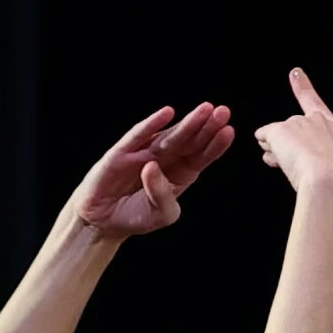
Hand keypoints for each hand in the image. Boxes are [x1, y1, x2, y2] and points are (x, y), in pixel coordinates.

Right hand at [66, 101, 235, 239]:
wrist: (103, 222)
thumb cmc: (135, 216)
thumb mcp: (160, 216)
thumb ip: (163, 196)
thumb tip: (152, 167)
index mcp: (180, 174)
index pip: (201, 156)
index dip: (214, 144)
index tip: (228, 131)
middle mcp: (165, 159)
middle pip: (189, 141)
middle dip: (206, 126)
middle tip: (223, 112)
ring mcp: (144, 153)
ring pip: (169, 136)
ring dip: (187, 122)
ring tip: (205, 110)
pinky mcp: (123, 153)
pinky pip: (138, 136)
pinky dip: (151, 124)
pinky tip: (167, 114)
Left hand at [253, 67, 332, 200]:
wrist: (329, 180)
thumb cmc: (332, 181)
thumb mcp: (328, 165)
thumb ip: (309, 155)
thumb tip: (274, 152)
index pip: (315, 103)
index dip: (303, 86)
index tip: (295, 72)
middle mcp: (316, 121)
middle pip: (292, 129)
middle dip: (288, 146)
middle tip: (300, 164)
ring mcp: (297, 122)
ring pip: (277, 137)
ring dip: (277, 151)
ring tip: (293, 165)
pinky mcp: (281, 129)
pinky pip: (263, 136)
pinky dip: (266, 147)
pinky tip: (275, 159)